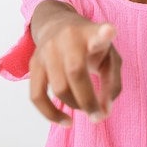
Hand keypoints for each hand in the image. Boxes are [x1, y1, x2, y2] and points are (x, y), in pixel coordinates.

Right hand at [29, 5, 121, 125]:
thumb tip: (103, 112)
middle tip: (99, 116)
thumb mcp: (109, 56)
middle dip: (88, 101)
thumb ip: (112, 83)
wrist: (57, 25)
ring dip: (75, 106)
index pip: (96, 33)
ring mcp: (48, 50)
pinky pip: (37, 96)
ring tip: (86, 109)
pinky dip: (50, 114)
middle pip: (76, 72)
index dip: (103, 33)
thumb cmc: (90, 46)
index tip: (109, 31)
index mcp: (90, 33)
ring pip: (59, 88)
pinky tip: (66, 121)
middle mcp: (67, 38)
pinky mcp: (34, 63)